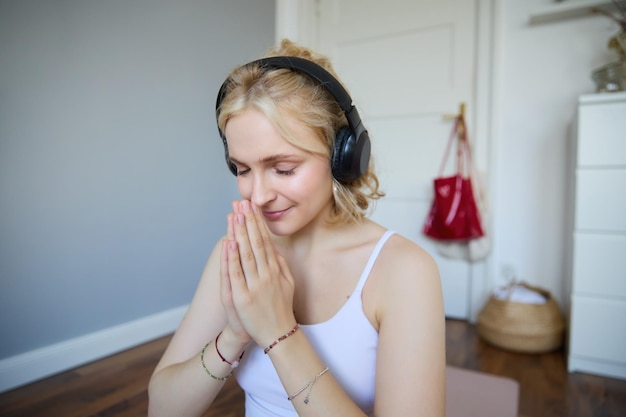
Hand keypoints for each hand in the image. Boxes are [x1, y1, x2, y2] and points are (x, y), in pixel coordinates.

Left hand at [225, 200, 296, 347]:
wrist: (277, 334)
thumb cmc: (280, 308)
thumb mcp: (288, 283)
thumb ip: (280, 264)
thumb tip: (273, 246)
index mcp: (275, 270)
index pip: (264, 241)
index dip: (257, 223)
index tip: (251, 207)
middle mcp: (266, 275)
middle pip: (255, 243)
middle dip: (247, 222)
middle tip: (241, 203)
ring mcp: (254, 285)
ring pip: (245, 254)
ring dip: (239, 233)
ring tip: (234, 215)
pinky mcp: (242, 297)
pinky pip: (236, 274)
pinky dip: (232, 258)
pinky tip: (230, 243)